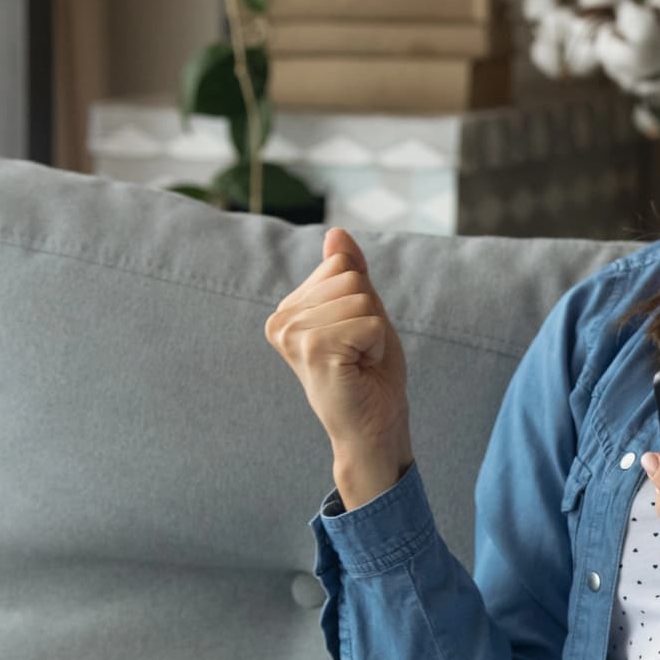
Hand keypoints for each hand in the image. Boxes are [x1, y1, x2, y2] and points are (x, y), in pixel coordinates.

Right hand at [264, 228, 412, 474]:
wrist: (372, 427)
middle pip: (350, 278)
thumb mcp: (364, 312)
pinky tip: (360, 368)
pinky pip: (370, 322)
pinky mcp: (313, 349)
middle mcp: (281, 320)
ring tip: (358, 361)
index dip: (362, 299)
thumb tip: (336, 232)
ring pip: (361, 298)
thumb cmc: (369, 374)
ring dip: (374, 331)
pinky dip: (377, 345)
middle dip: (370, 314)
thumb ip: (350, 273)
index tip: (354, 335)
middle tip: (358, 352)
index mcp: (288, 309)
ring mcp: (293, 335)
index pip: (340, 265)